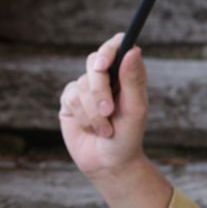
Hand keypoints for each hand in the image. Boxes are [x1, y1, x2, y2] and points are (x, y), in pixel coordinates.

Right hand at [59, 33, 148, 179]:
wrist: (109, 162)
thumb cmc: (129, 135)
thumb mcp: (136, 109)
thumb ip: (133, 80)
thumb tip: (134, 50)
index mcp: (127, 73)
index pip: (118, 45)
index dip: (110, 49)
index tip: (103, 65)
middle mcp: (107, 76)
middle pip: (95, 62)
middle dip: (99, 89)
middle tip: (108, 111)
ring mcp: (86, 87)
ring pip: (82, 85)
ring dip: (93, 111)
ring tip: (105, 129)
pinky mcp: (70, 100)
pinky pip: (70, 98)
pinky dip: (82, 116)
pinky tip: (91, 128)